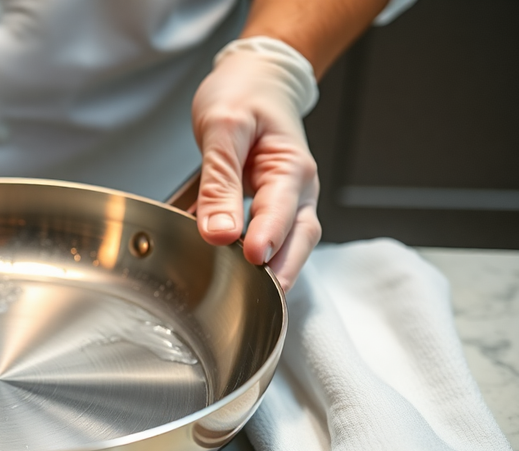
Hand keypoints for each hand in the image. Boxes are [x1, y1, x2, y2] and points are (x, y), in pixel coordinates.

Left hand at [191, 38, 321, 291]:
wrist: (255, 80)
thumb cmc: (243, 95)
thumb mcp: (223, 128)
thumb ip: (219, 180)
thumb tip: (219, 231)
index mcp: (290, 165)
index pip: (282, 207)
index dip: (268, 235)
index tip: (251, 256)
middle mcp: (297, 189)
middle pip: (299, 238)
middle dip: (282, 271)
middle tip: (261, 301)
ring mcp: (288, 202)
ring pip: (289, 246)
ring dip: (272, 273)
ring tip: (249, 302)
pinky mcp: (271, 211)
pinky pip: (267, 240)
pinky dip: (253, 261)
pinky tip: (227, 275)